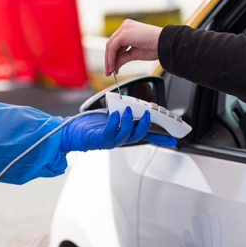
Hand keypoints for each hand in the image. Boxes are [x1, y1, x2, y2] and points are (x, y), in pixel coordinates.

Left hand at [60, 107, 176, 153]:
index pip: (146, 136)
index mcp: (124, 133)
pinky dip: (114, 122)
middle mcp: (119, 139)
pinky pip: (110, 132)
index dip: (160, 138)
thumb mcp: (111, 115)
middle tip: (148, 114)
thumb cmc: (90, 124)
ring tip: (128, 110)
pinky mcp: (99, 140)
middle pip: (139, 135)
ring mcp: (110, 141)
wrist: (71, 132)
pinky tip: (115, 114)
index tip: (173, 139)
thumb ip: (123, 112)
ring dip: (129, 122)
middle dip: (145, 125)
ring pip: (127, 135)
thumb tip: (134, 105)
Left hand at [105, 20, 163, 75]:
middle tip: (108, 71)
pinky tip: (113, 67)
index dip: (112, 56)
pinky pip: (112, 47)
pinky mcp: (124, 33)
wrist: (164, 44)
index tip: (112, 68)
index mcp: (129, 29)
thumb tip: (114, 66)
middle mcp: (125, 26)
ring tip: (110, 71)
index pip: (115, 43)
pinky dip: (111, 58)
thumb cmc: (154, 47)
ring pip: (110, 45)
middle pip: (111, 44)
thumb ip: (123, 58)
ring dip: (109, 60)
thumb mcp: (135, 54)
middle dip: (108, 59)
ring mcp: (124, 28)